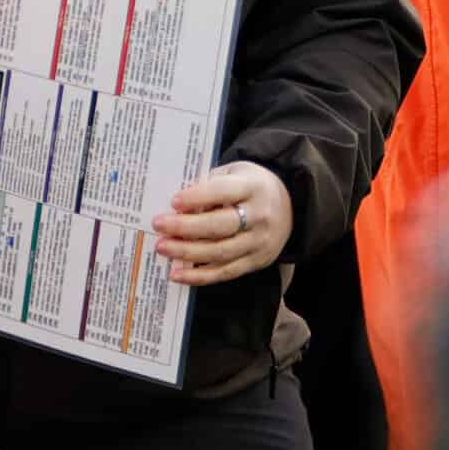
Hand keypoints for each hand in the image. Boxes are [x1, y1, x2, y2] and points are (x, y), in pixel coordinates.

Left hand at [153, 161, 290, 285]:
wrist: (289, 207)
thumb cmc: (251, 186)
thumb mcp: (235, 173)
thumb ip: (210, 185)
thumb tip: (177, 207)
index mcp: (253, 187)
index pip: (223, 192)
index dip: (198, 197)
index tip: (173, 201)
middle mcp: (260, 216)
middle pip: (220, 225)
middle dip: (186, 227)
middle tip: (159, 225)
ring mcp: (259, 242)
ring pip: (220, 252)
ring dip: (187, 252)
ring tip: (163, 247)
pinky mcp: (256, 262)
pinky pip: (225, 272)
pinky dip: (199, 276)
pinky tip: (177, 273)